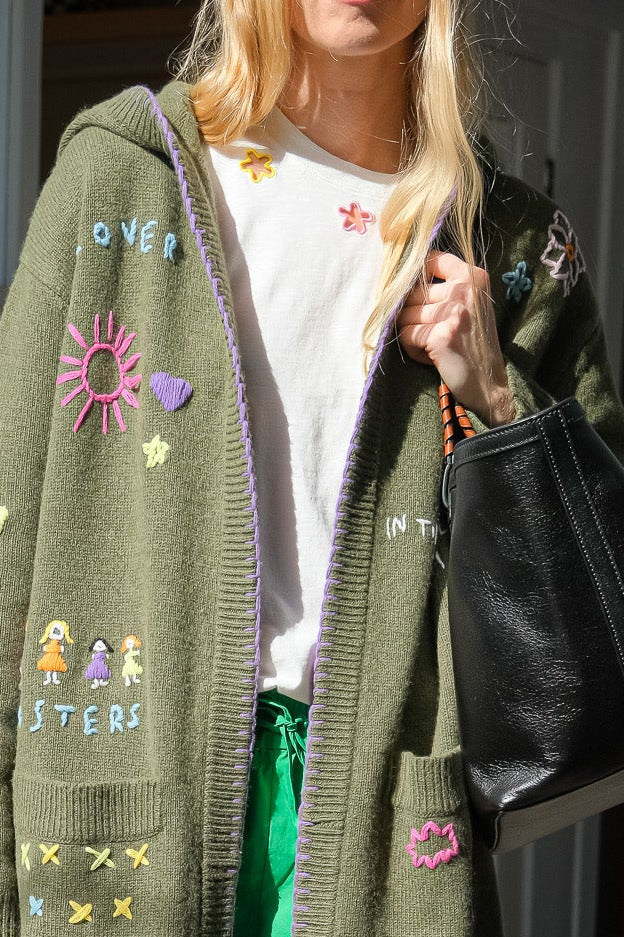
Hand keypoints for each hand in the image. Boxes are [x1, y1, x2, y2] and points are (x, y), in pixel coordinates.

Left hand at [397, 250, 516, 426]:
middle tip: (431, 333)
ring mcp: (454, 311)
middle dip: (412, 315)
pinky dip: (412, 349)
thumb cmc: (472, 345)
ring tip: (433, 346)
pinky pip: (406, 334)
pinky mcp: (442, 334)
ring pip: (404, 314)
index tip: (413, 293)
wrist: (489, 385)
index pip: (429, 259)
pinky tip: (431, 357)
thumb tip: (397, 276)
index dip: (412, 276)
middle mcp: (465, 290)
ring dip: (412, 334)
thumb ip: (443, 287)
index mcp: (474, 277)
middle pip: (411, 291)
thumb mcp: (468, 306)